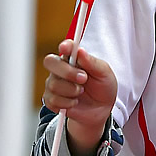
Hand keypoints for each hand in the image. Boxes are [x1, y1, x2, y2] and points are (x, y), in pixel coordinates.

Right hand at [43, 38, 117, 155]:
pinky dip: (66, 103)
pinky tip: (74, 102)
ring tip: (81, 92)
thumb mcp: (104, 73)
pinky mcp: (51, 99)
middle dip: (67, 72)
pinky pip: (52, 100)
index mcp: (74, 57)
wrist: (101, 109)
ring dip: (71, 91)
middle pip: (51, 62)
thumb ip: (92, 62)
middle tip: (84, 78)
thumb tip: (80, 50)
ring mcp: (54, 83)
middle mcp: (61, 68)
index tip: (66, 48)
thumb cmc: (103, 87)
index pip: (66, 47)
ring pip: (53, 84)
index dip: (64, 46)